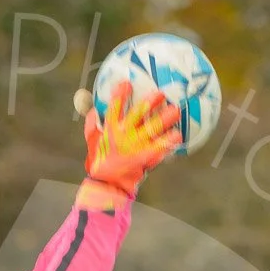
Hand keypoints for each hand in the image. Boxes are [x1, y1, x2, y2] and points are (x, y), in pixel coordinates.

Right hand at [76, 81, 181, 208]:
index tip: (126, 83)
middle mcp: (124, 135)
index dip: (120, 94)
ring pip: (153, 128)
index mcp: (111, 130)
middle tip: (161, 94)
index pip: (114, 107)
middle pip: (139, 114)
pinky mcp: (145, 158)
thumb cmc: (99, 165)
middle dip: (150, 102)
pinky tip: (178, 136)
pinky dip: (169, 142)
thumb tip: (92, 111)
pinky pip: (160, 147)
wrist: (107, 187)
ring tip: (176, 111)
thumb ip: (92, 127)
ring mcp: (136, 146)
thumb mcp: (91, 144)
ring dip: (165, 119)